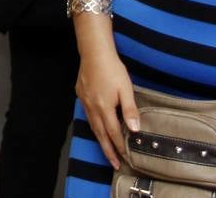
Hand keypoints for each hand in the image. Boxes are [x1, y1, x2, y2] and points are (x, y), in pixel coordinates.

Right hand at [75, 47, 138, 168]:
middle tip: (113, 164)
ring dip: (100, 140)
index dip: (119, 147)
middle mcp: (92, 107)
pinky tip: (97, 127)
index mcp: (104, 108)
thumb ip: (130, 110)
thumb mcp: (126, 89)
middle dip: (108, 150)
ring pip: (92, 126)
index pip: (113, 133)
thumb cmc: (113, 69)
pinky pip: (88, 115)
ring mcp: (84, 101)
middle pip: (100, 134)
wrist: (93, 52)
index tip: (124, 159)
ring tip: (106, 150)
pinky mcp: (81, 94)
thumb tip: (135, 131)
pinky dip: (94, 126)